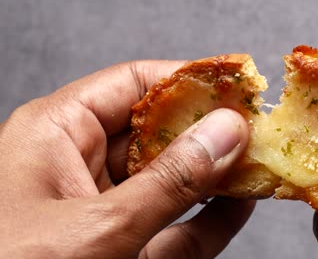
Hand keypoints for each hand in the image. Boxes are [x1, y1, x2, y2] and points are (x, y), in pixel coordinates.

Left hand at [0, 61, 254, 257]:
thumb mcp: (99, 226)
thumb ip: (171, 180)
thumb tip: (226, 134)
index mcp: (57, 134)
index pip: (132, 84)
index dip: (186, 78)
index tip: (234, 82)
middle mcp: (80, 165)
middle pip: (158, 130)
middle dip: (209, 131)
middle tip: (255, 127)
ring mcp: (103, 210)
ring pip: (171, 180)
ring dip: (216, 174)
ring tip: (257, 162)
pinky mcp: (121, 248)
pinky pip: (174, 226)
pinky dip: (210, 217)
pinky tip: (241, 204)